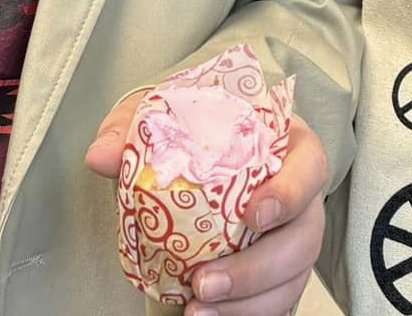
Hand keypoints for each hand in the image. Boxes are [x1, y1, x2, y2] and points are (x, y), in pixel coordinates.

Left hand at [88, 104, 329, 315]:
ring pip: (292, 277)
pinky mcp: (280, 272)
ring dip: (248, 303)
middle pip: (303, 237)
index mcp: (288, 148)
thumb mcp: (167, 115)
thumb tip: (102, 156)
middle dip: (257, 269)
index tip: (254, 214)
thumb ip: (135, 130)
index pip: (309, 168)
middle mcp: (301, 197)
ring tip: (198, 310)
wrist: (205, 153)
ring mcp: (293, 238)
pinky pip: (277, 301)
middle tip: (204, 282)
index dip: (290, 192)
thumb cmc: (202, 132)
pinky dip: (246, 314)